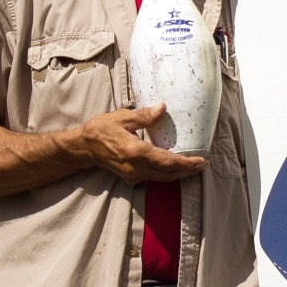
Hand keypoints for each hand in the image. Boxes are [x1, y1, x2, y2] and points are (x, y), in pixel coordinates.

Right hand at [77, 104, 205, 184]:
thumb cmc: (101, 130)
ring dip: (177, 174)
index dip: (186, 163)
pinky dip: (166, 174)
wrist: (84, 147)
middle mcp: (136, 167)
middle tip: (202, 165)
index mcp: (136, 151)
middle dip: (186, 171)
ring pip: (161, 178)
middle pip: (167, 174)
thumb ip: (144, 116)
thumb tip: (163, 108)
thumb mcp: (122, 118)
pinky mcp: (130, 177)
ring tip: (192, 167)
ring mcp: (133, 175)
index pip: (167, 161)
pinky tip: (173, 166)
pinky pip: (153, 178)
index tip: (200, 162)